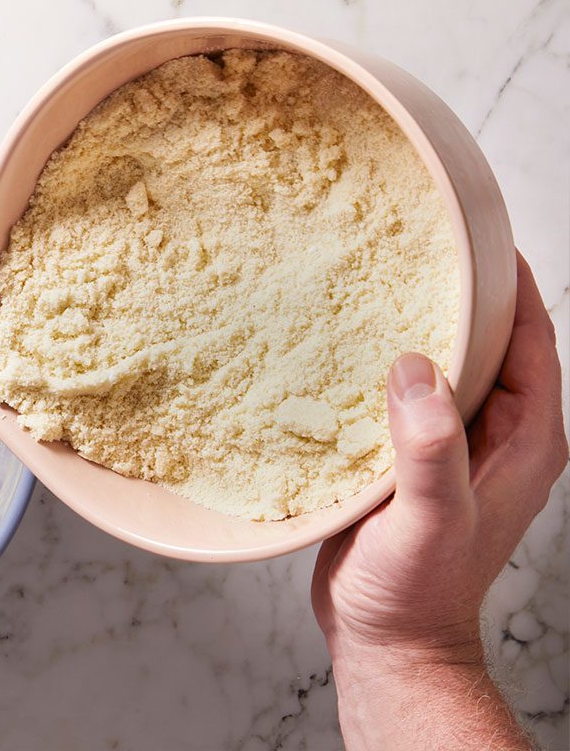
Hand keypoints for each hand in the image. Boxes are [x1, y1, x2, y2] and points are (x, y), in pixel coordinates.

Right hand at [312, 253, 567, 749]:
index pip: (532, 342)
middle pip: (490, 344)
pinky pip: (406, 396)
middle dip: (460, 295)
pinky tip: (344, 350)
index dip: (512, 285)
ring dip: (417, 329)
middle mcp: (496, 436)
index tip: (477, 235)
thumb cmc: (418, 591)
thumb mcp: (431, 519)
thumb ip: (431, 450)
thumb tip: (414, 368)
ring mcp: (453, 447)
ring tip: (373, 286)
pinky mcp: (412, 459)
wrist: (388, 640)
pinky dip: (382, 368)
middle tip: (412, 248)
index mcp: (524, 440)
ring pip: (445, 367)